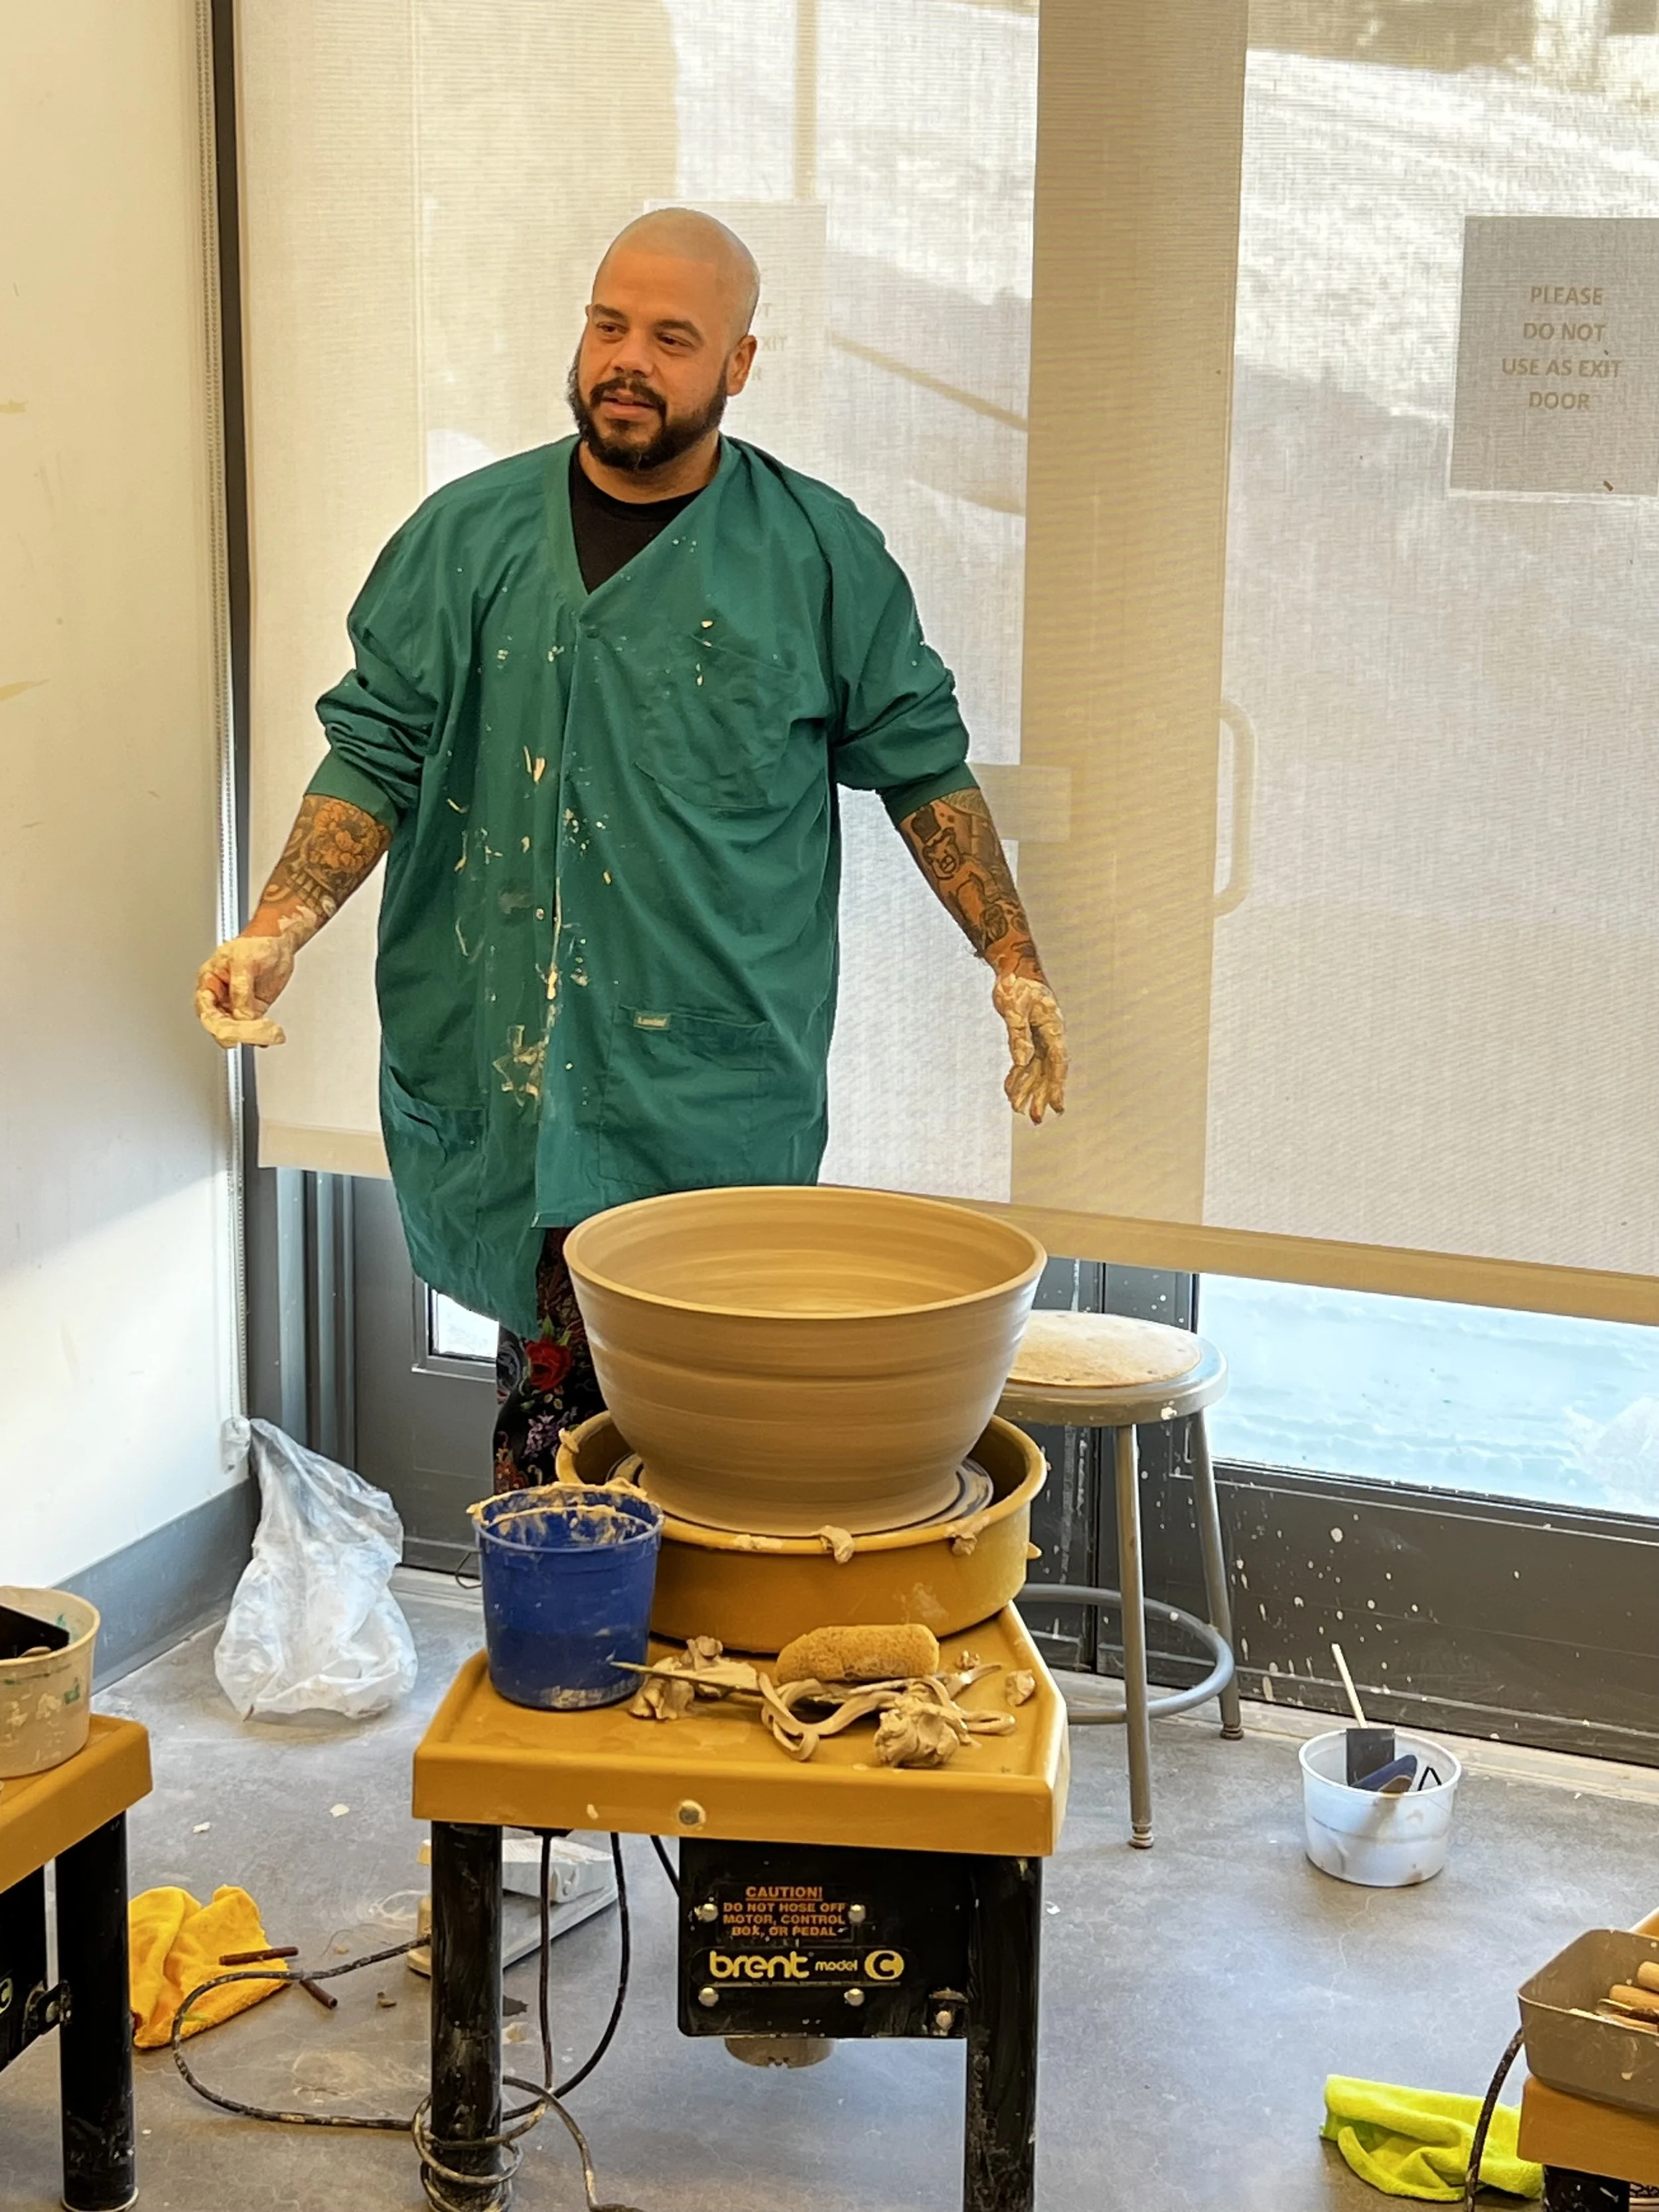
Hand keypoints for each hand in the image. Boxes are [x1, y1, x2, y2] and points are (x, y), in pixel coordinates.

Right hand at [195, 929, 297, 1047]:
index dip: (215, 1022)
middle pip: (218, 1023)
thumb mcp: (245, 961)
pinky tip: (268, 1035)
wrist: (278, 941)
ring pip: (235, 1028)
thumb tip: (240, 1014)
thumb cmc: (257, 943)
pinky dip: (259, 1034)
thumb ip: (241, 989)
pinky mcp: (253, 1009)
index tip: (230, 1031)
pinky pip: (251, 1027)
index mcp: (209, 980)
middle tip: (252, 1035)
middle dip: (235, 1031)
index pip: (205, 1008)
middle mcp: (220, 995)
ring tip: (266, 1033)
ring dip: (249, 1034)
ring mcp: (236, 1003)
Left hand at [992, 971, 1067, 1122]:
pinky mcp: (1028, 1037)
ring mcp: (1039, 1037)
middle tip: (1036, 1118)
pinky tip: (1010, 1091)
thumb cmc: (1016, 984)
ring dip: (1028, 1090)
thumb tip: (1021, 1061)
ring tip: (1020, 1110)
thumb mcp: (1014, 1008)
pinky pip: (1025, 1061)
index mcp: (1052, 1028)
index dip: (1057, 1086)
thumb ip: (1018, 1035)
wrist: (1013, 967)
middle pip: (1047, 1072)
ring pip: (1035, 1070)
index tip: (1058, 1106)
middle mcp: (1049, 1036)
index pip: (1057, 1063)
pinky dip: (1017, 1076)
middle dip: (1042, 1096)